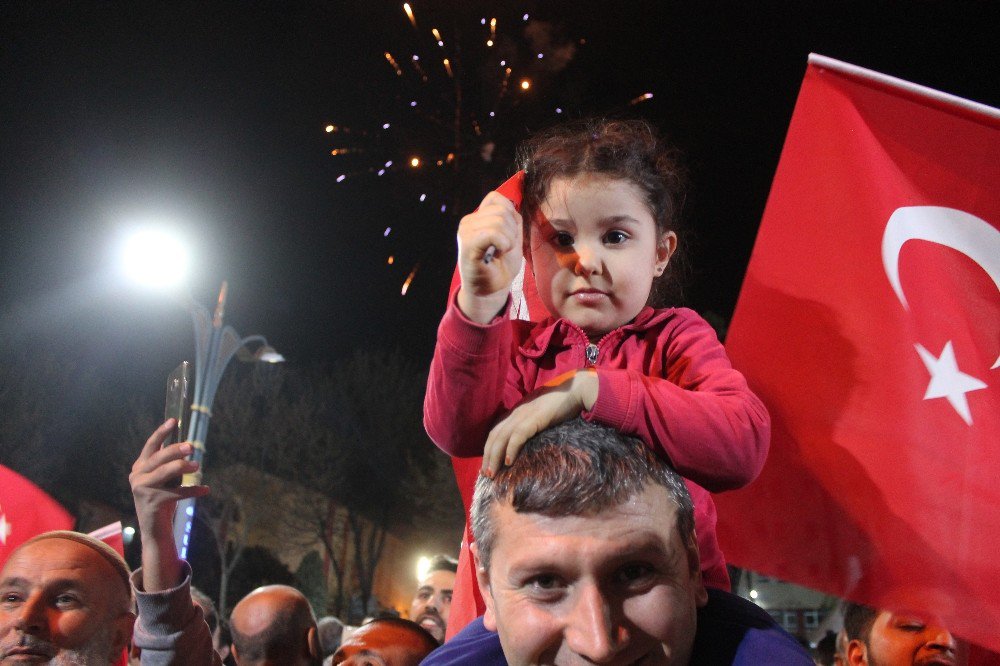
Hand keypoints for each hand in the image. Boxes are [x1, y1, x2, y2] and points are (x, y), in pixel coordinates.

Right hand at [129, 418, 209, 590]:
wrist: (155, 528)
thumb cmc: (162, 498)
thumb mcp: (164, 478)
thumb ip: (170, 464)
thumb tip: (187, 447)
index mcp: (140, 466)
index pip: (150, 446)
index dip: (162, 433)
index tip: (174, 420)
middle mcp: (137, 476)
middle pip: (158, 457)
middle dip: (175, 450)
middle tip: (191, 447)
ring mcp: (142, 489)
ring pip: (165, 472)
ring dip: (183, 468)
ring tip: (198, 467)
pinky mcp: (153, 502)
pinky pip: (177, 493)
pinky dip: (193, 490)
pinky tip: (206, 489)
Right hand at [456, 191, 522, 322]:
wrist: (490, 290)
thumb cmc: (501, 265)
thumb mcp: (512, 235)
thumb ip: (512, 218)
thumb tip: (512, 205)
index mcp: (477, 217)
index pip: (496, 198)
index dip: (510, 214)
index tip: (508, 235)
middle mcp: (468, 221)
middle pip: (501, 210)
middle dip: (512, 229)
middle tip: (505, 247)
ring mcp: (465, 232)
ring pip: (499, 221)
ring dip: (509, 239)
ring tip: (501, 251)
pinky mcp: (468, 244)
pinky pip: (492, 233)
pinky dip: (503, 244)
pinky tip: (498, 253)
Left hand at [482, 370, 597, 475]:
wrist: (576, 390)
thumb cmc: (562, 405)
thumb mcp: (541, 416)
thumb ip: (533, 426)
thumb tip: (529, 445)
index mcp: (517, 413)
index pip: (496, 431)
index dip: (489, 448)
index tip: (488, 465)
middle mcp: (517, 413)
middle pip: (495, 435)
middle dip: (488, 456)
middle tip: (486, 474)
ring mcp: (524, 415)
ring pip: (502, 437)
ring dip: (495, 456)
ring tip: (493, 473)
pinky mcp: (535, 418)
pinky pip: (518, 435)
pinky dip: (511, 448)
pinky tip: (509, 461)